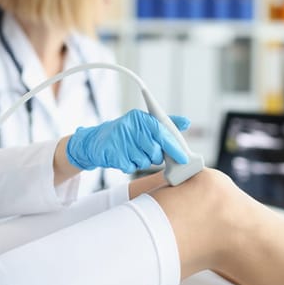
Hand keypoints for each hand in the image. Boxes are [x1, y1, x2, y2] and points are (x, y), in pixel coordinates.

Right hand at [66, 109, 189, 172]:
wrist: (97, 141)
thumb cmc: (127, 133)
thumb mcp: (145, 124)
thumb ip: (166, 123)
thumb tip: (187, 122)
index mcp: (140, 118)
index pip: (162, 133)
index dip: (174, 147)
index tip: (184, 159)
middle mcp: (130, 126)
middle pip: (154, 151)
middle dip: (154, 156)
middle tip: (147, 152)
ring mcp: (120, 140)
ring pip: (144, 161)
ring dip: (141, 161)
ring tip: (132, 152)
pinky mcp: (112, 154)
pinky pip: (130, 167)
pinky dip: (130, 165)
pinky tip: (124, 157)